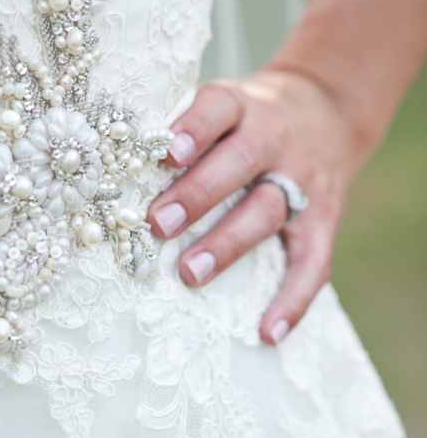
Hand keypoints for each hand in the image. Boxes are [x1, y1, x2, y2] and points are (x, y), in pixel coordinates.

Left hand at [148, 69, 358, 343]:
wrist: (324, 111)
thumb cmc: (243, 119)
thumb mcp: (219, 105)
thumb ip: (179, 129)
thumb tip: (112, 169)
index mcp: (241, 106)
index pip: (218, 109)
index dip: (193, 129)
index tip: (166, 153)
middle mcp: (275, 137)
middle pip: (240, 162)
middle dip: (198, 194)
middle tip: (158, 224)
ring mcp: (303, 179)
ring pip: (268, 210)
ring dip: (228, 244)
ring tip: (189, 273)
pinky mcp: (325, 217)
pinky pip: (313, 261)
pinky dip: (293, 299)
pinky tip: (267, 332)